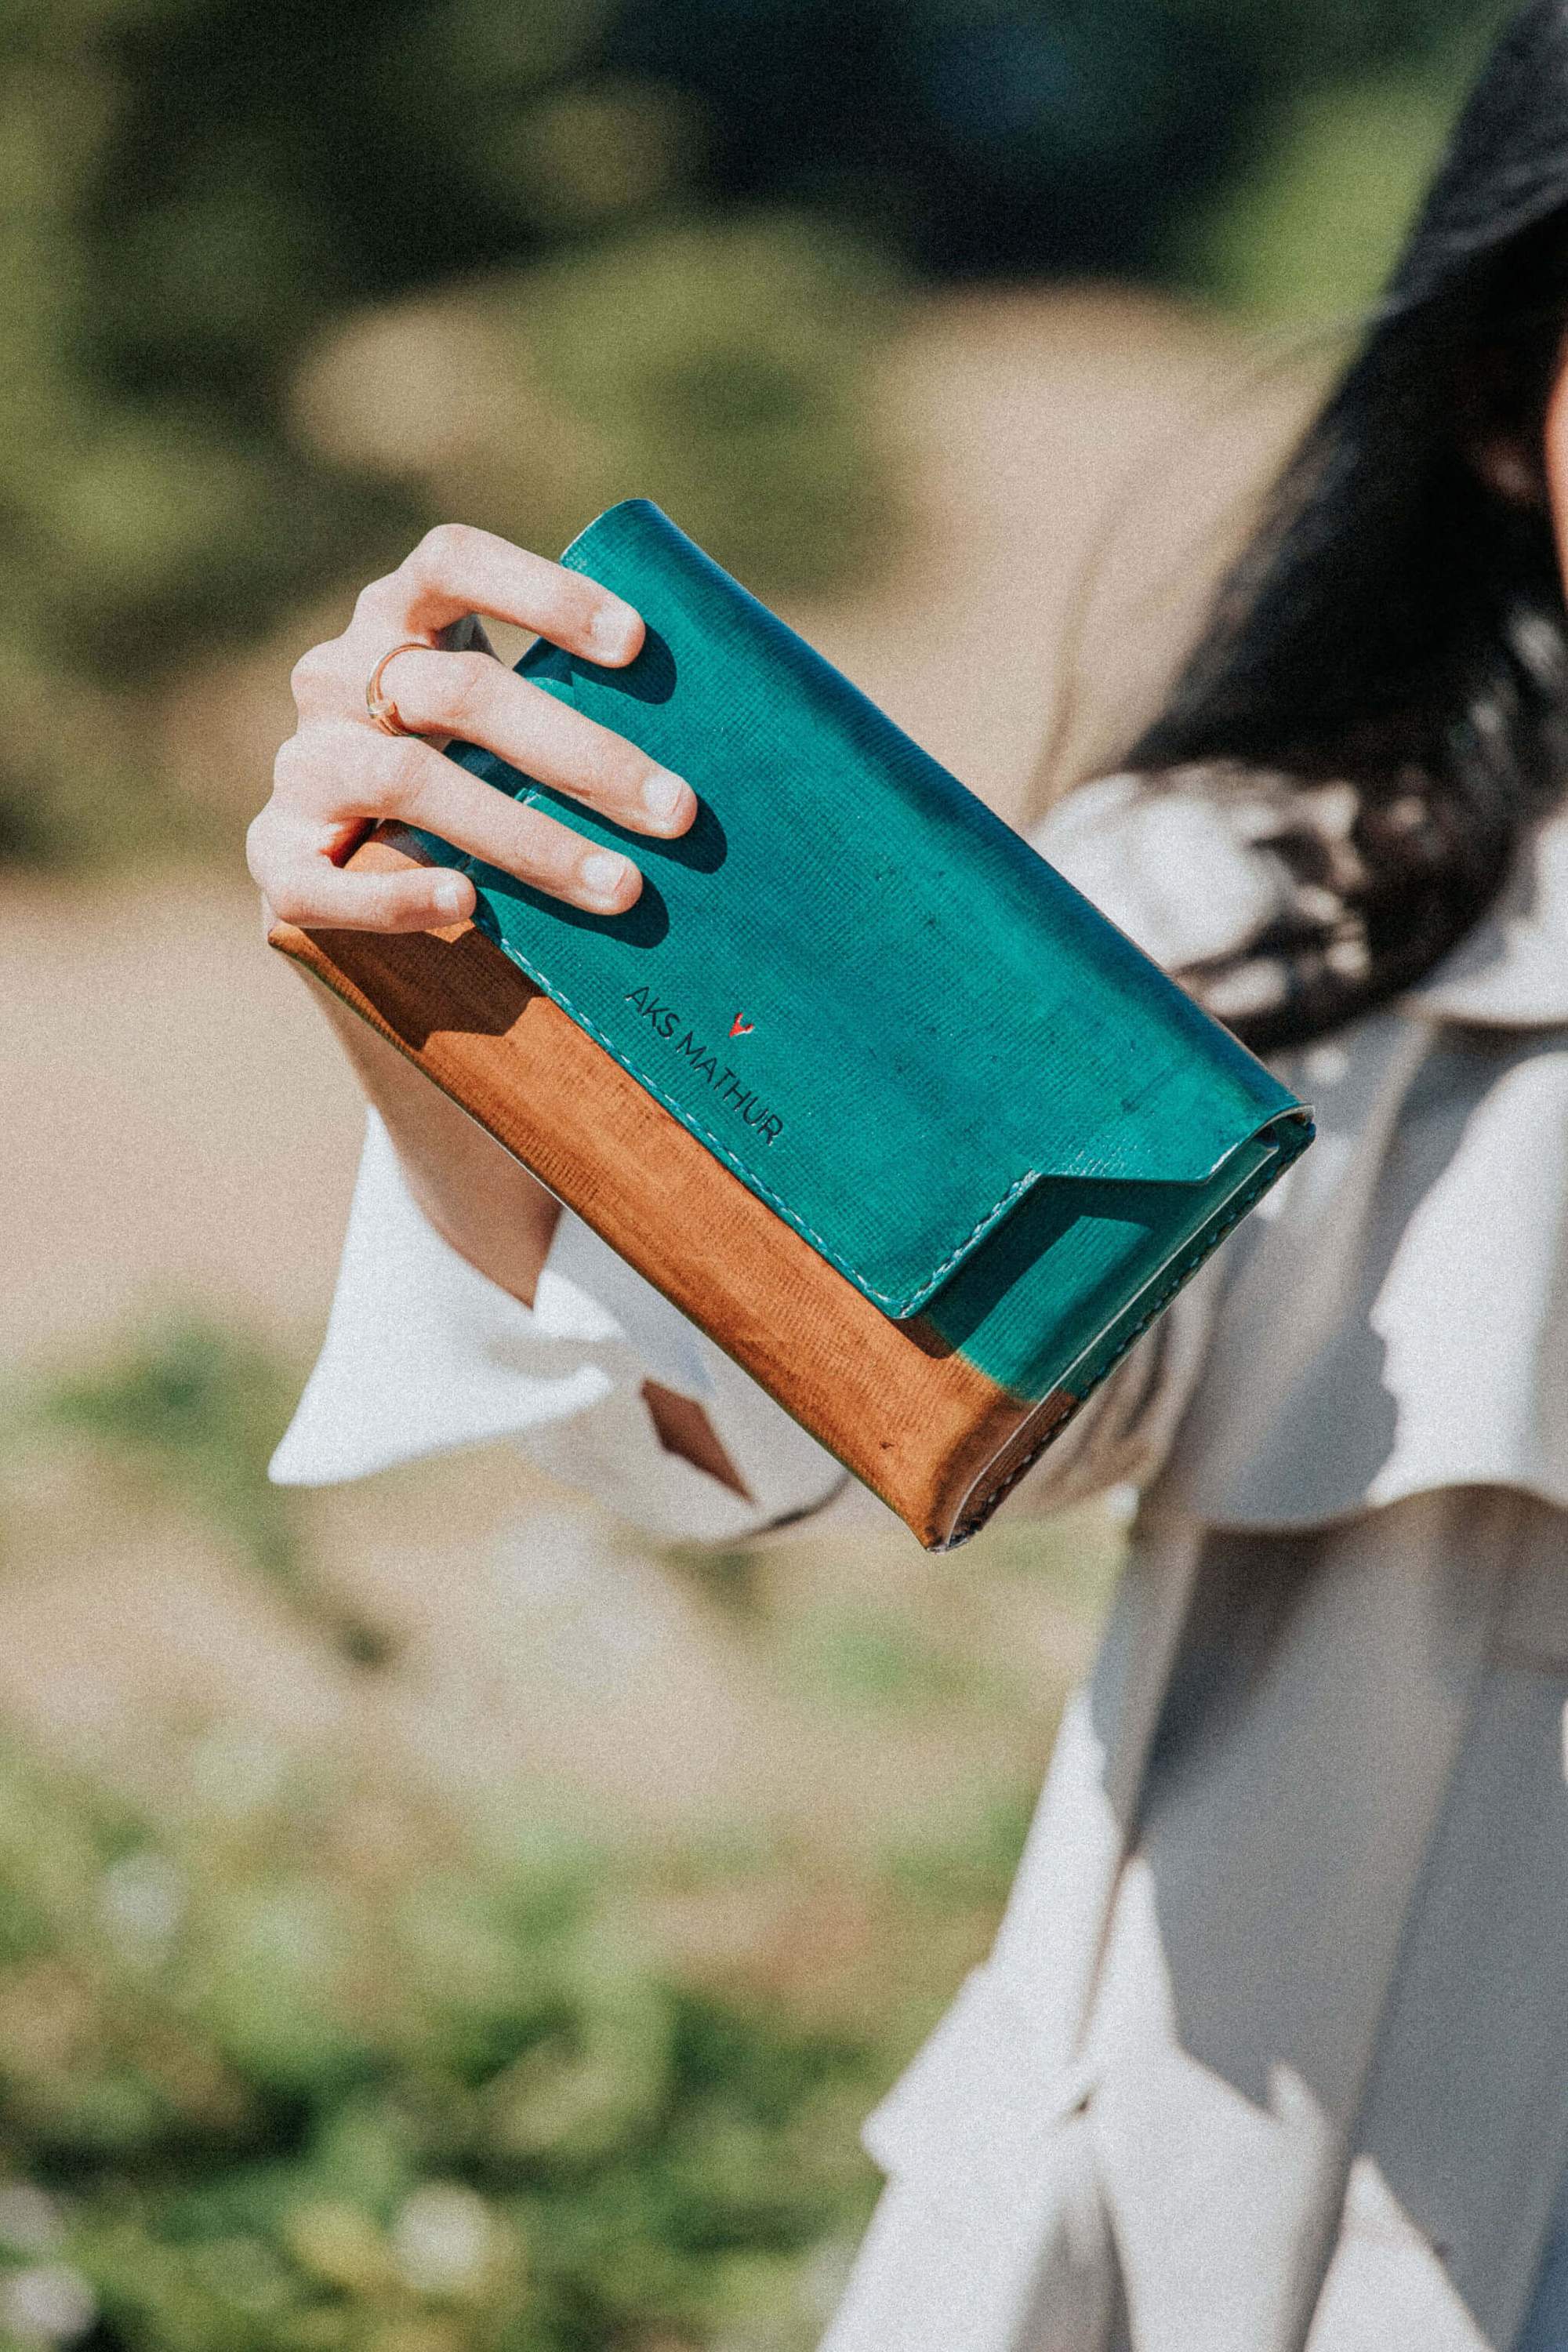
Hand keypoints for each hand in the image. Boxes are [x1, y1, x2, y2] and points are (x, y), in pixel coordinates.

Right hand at [247, 522, 697, 930]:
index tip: (636, 643)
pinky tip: (466, 905)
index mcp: (397, 617)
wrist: (349, 865)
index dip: (540, 592)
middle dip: (580, 752)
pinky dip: (396, 894)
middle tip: (678, 811)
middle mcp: (335, 676)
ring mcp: (299, 765)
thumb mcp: (511, 721)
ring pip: (407, 779)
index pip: (451, 562)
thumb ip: (574, 706)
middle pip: (459, 690)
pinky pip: (325, 880)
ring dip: (524, 836)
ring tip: (621, 887)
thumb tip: (736, 735)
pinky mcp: (273, 858)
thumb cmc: (470, 774)